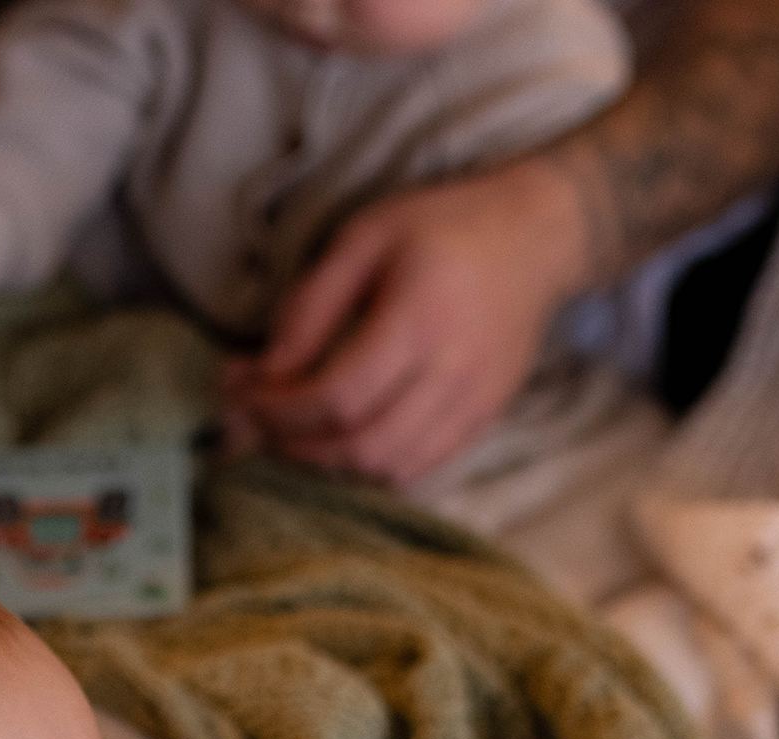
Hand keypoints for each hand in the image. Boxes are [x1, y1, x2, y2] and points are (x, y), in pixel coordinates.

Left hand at [219, 156, 591, 483]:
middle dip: (294, 444)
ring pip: (388, 469)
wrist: (538, 236)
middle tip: (256, 421)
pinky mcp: (484, 419)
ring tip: (293, 433)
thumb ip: (311, 304)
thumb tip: (264, 371)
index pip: (338, 395)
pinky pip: (418, 470)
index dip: (279, 409)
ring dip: (328, 463)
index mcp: (421, 317)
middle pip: (360, 445)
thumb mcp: (366, 236)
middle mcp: (455, 370)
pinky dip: (369, 468)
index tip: (240, 393)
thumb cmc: (442, 227)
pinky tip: (340, 440)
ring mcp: (475, 402)